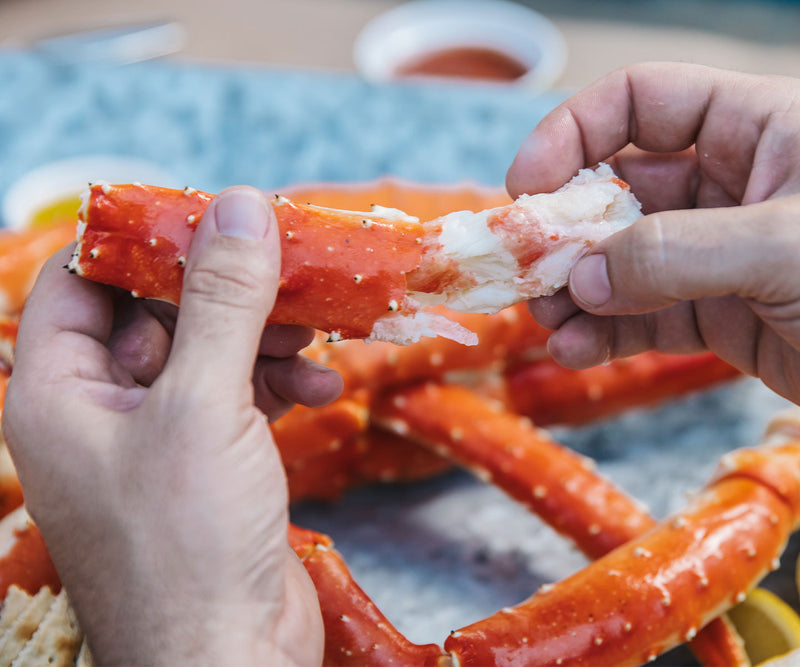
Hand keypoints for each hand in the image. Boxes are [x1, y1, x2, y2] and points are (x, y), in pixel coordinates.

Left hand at [2, 187, 342, 664]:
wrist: (230, 662)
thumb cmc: (188, 547)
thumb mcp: (203, 407)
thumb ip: (222, 303)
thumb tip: (242, 207)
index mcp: (59, 392)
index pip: (82, 282)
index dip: (139, 241)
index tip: (209, 212)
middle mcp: (102, 410)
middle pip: (160, 311)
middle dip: (226, 289)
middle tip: (286, 264)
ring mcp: (160, 437)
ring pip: (210, 351)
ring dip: (264, 335)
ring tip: (316, 329)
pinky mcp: (210, 461)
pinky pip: (241, 393)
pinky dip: (279, 380)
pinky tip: (318, 382)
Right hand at [507, 62, 799, 402]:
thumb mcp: (788, 248)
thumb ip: (678, 254)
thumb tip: (582, 277)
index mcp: (756, 131)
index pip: (641, 102)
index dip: (573, 134)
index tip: (527, 186)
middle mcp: (728, 188)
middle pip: (615, 190)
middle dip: (564, 228)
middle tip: (524, 268)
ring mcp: (715, 256)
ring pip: (619, 261)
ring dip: (574, 289)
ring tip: (546, 319)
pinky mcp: (715, 316)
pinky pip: (640, 317)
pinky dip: (602, 332)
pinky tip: (575, 346)